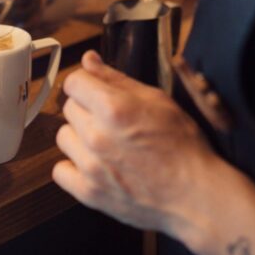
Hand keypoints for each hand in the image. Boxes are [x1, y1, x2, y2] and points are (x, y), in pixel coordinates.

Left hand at [53, 50, 217, 234]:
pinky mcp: (88, 193)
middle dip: (87, 109)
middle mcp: (96, 136)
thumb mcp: (158, 101)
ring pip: (64, 137)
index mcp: (114, 108)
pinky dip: (74, 167)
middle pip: (69, 108)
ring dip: (80, 137)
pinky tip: (96, 166)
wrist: (195, 194)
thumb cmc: (183, 146)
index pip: (74, 82)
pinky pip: (60, 171)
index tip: (96, 91)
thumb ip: (117, 79)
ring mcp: (90, 167)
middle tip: (113, 121)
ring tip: (107, 144)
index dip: (87, 83)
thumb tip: (89, 60)